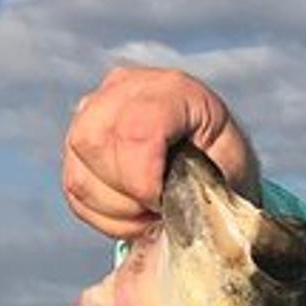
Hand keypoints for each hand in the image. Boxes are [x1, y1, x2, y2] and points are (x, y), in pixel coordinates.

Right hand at [61, 66, 263, 237]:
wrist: (212, 161)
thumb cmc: (225, 164)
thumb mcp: (231, 170)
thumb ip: (203, 186)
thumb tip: (169, 209)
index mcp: (173, 90)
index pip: (135, 129)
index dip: (143, 180)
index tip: (164, 204)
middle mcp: (125, 89)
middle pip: (94, 144)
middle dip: (126, 196)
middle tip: (160, 209)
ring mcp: (94, 110)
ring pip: (79, 174)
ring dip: (117, 211)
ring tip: (150, 211)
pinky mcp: (79, 140)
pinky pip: (74, 190)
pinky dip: (104, 216)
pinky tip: (134, 212)